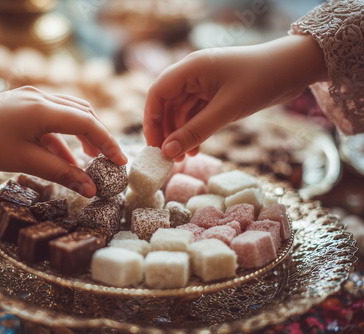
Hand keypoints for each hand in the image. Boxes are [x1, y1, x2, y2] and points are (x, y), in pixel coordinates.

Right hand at [143, 34, 327, 160]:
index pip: (157, 93)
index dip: (152, 120)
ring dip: (181, 134)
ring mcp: (204, 83)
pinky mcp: (216, 92)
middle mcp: (193, 73)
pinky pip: (197, 113)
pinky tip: (196, 149)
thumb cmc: (261, 81)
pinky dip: (194, 130)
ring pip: (181, 111)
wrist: (295, 69)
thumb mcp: (226, 111)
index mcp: (190, 68)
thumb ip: (195, 132)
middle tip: (168, 157)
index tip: (154, 146)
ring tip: (184, 158)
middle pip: (167, 104)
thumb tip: (167, 152)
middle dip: (166, 131)